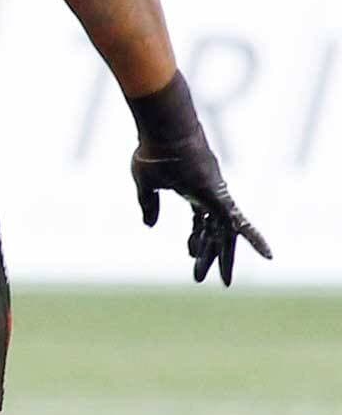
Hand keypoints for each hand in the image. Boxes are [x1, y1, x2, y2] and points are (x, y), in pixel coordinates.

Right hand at [131, 136, 271, 285]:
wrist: (165, 132)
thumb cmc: (154, 153)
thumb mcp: (146, 184)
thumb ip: (149, 204)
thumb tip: (150, 225)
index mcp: (192, 193)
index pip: (199, 223)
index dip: (195, 240)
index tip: (189, 254)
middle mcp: (209, 197)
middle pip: (213, 233)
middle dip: (209, 255)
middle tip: (199, 277)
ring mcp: (217, 198)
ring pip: (225, 234)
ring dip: (224, 258)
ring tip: (223, 281)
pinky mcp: (221, 198)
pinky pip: (241, 223)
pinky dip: (255, 238)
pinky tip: (268, 256)